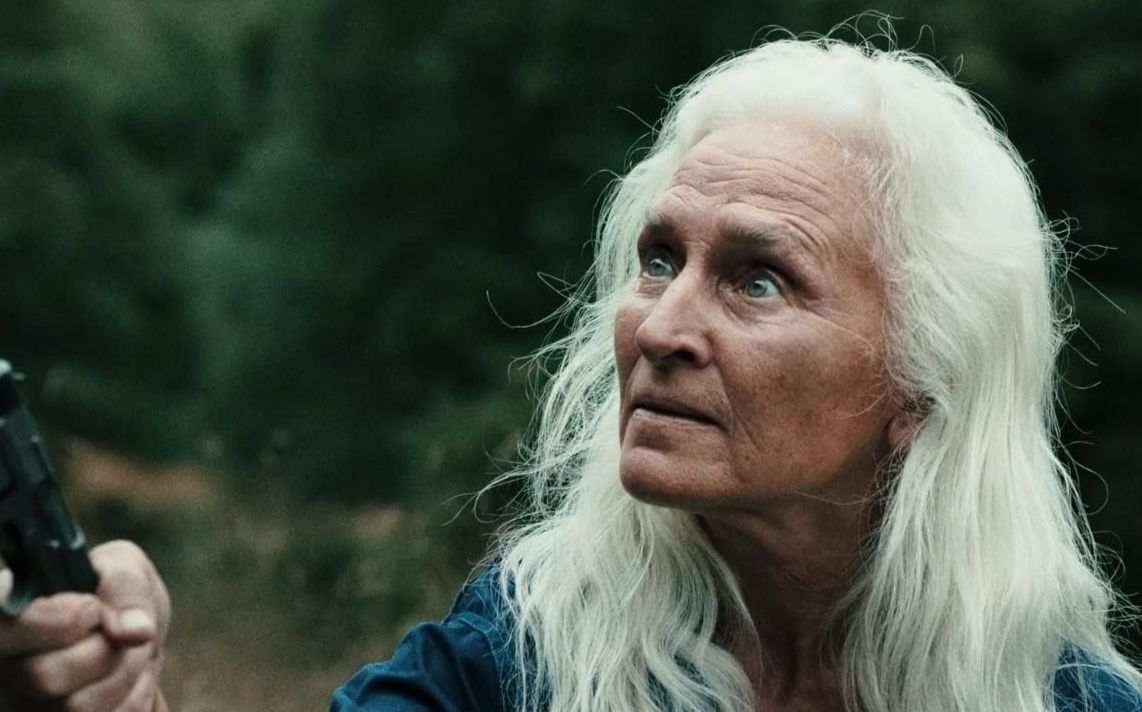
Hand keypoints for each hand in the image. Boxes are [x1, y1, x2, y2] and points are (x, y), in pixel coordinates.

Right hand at [0, 540, 169, 711]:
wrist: (135, 642)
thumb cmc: (118, 598)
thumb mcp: (124, 568)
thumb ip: (125, 587)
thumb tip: (137, 631)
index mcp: (8, 619)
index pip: (5, 630)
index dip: (57, 623)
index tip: (92, 610)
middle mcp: (7, 668)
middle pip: (44, 677)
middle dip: (103, 651)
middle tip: (120, 635)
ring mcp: (27, 705)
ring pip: (78, 707)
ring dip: (125, 675)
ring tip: (129, 655)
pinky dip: (134, 699)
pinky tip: (129, 681)